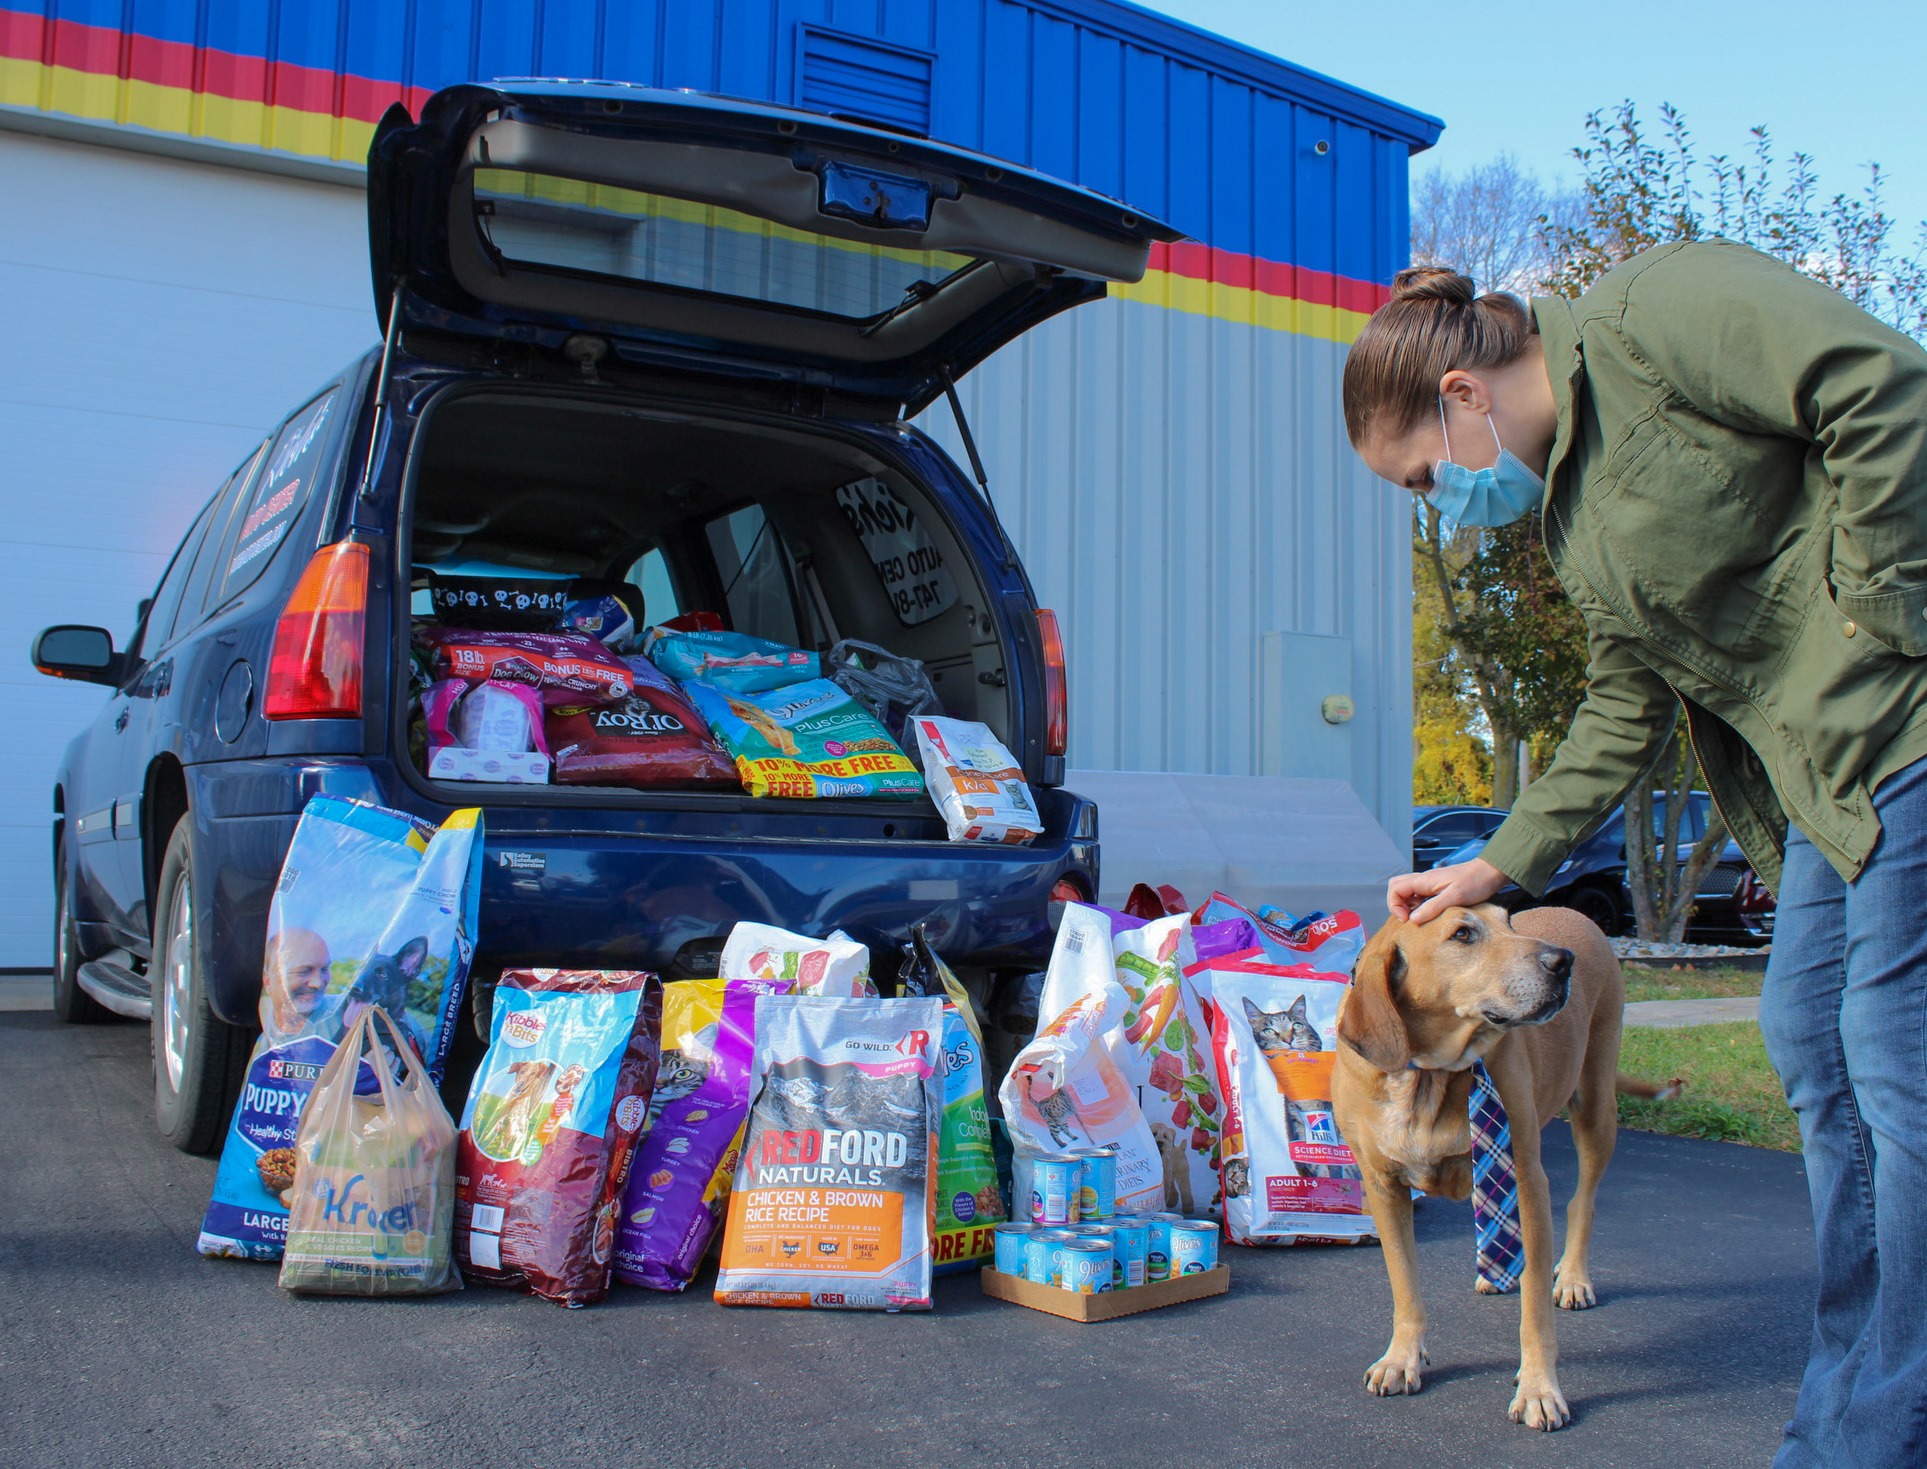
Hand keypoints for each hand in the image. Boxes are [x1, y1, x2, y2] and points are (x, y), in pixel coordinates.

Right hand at [1388, 857, 1507, 925]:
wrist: (1491, 872)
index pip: (1395, 889)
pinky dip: (1418, 905)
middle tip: (1409, 919)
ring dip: (1407, 906)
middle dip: (1397, 904)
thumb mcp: (1454, 897)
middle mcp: (1423, 880)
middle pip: (1397, 887)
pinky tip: (1429, 914)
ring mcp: (1430, 884)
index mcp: (1424, 880)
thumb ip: (1432, 907)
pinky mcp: (1437, 889)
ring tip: (1419, 919)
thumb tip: (1413, 920)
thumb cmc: (1475, 882)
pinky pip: (1419, 895)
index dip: (1395, 905)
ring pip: (1407, 891)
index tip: (1407, 920)